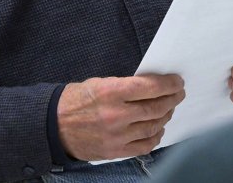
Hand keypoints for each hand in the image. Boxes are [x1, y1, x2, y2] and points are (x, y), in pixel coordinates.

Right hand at [57, 74, 184, 160]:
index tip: (177, 82)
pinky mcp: (115, 151)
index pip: (149, 87)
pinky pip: (143, 146)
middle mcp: (115, 115)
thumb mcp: (99, 83)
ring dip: (166, 116)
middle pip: (155, 107)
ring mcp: (116, 136)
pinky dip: (155, 137)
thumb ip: (125, 86)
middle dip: (172, 99)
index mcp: (110, 92)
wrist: (53, 126)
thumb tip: (152, 86)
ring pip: (152, 126)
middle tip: (179, 94)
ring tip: (169, 109)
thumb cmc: (76, 100)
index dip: (168, 84)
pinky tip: (159, 128)